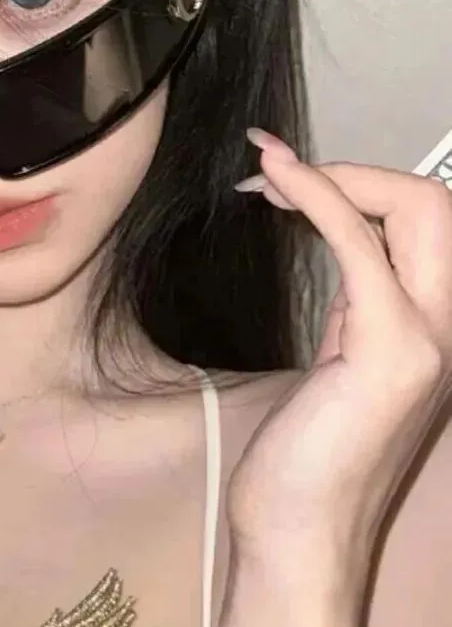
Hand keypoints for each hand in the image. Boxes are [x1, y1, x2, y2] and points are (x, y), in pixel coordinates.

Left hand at [226, 130, 451, 577]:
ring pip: (417, 210)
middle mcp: (447, 326)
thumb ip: (354, 295)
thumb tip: (337, 226)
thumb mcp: (342, 352)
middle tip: (274, 173)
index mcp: (431, 322)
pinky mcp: (390, 351)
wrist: (301, 529)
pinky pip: (361, 246)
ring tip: (266, 172)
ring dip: (333, 175)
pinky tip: (273, 179)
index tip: (284, 175)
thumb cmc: (309, 449)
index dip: (357, 182)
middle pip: (436, 203)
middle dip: (354, 170)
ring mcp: (427, 339)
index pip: (427, 219)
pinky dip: (318, 197)